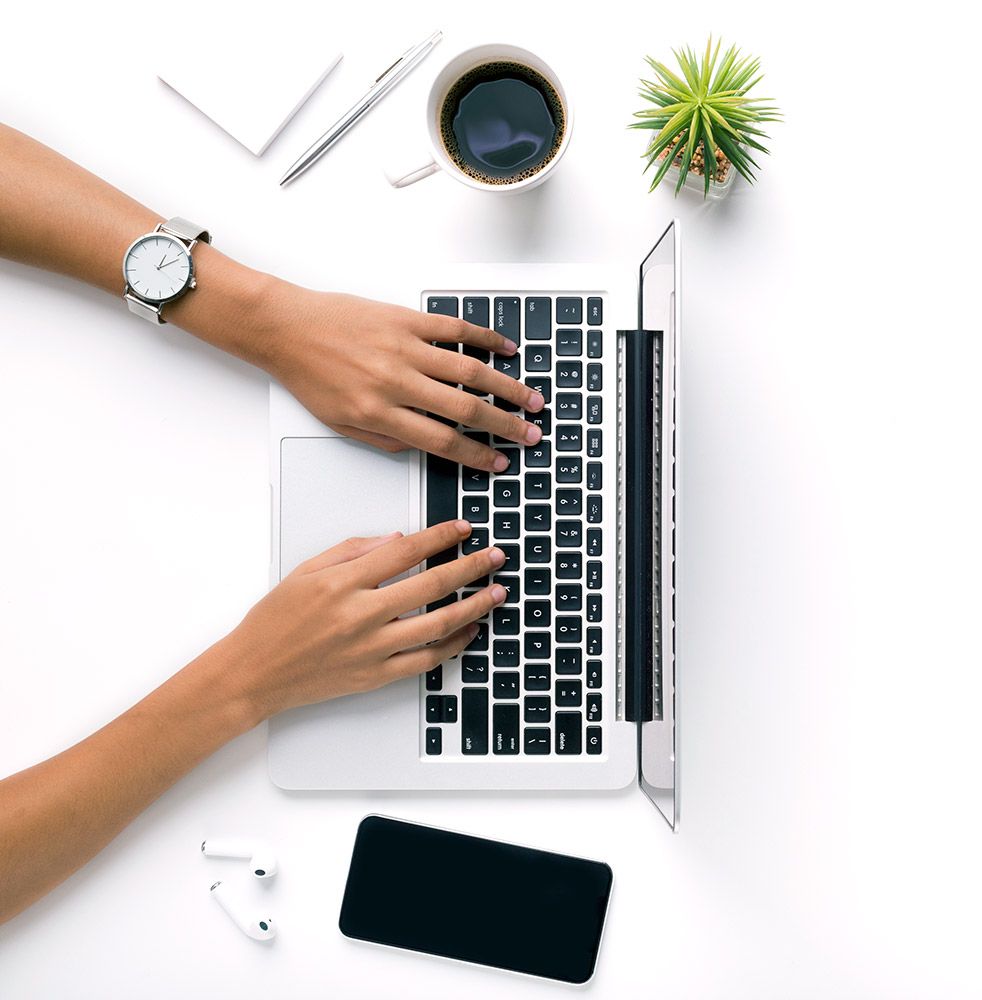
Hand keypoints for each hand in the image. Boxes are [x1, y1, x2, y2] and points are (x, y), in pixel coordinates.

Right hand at [223, 520, 505, 720]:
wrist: (254, 673)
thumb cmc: (275, 621)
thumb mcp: (306, 571)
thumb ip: (352, 550)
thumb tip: (397, 538)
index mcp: (342, 583)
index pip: (405, 551)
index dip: (440, 536)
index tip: (462, 528)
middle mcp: (361, 615)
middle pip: (431, 585)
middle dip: (470, 567)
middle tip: (495, 556)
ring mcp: (372, 649)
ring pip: (437, 624)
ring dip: (474, 606)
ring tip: (496, 593)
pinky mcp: (376, 676)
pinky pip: (426, 660)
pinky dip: (453, 645)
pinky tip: (469, 630)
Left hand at [262, 288, 544, 471]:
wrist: (285, 328)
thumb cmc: (309, 375)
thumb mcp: (340, 424)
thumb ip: (385, 440)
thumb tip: (425, 447)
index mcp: (379, 413)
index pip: (442, 441)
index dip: (477, 455)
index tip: (499, 462)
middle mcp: (396, 382)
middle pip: (465, 409)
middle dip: (505, 425)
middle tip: (529, 434)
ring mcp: (404, 348)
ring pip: (469, 370)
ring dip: (507, 387)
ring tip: (531, 398)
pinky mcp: (405, 319)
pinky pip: (454, 330)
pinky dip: (485, 339)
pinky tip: (507, 349)